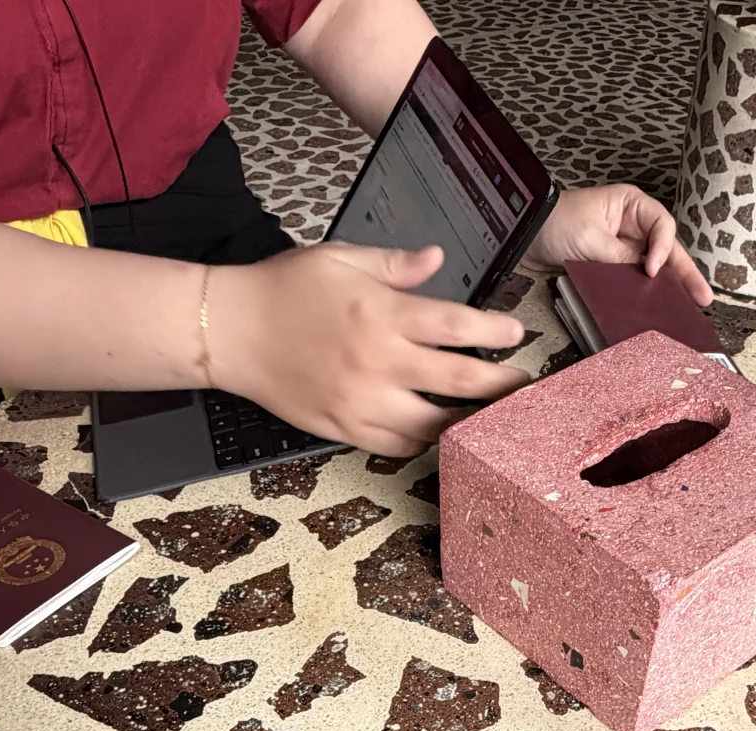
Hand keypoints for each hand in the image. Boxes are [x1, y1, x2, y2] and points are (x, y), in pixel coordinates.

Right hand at [212, 242, 529, 455]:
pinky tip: (440, 433)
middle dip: (499, 385)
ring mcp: (362, 401)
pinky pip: (398, 446)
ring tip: (491, 418)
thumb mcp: (340, 259)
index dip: (493, 331)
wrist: (230, 331)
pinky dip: (423, 442)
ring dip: (467, 422)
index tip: (517, 334)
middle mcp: (378, 361)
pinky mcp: (345, 428)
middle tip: (525, 387)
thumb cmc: (283, 290)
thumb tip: (437, 260)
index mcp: (381, 313)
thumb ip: (394, 265)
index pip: (455, 324)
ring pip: (433, 424)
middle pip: (458, 381)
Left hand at [526, 184, 712, 306]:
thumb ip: (620, 258)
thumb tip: (644, 277)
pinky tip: (663, 305)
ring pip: (657, 265)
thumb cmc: (555, 223)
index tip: (651, 269)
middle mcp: (634, 224)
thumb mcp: (591, 239)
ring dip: (673, 284)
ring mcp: (626, 245)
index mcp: (631, 205)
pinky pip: (637, 277)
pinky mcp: (615, 264)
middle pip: (667, 248)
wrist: (527, 235)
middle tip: (701, 297)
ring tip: (692, 305)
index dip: (661, 248)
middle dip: (684, 272)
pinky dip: (650, 291)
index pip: (661, 226)